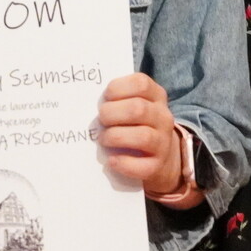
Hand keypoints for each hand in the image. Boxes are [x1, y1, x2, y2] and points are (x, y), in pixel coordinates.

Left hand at [98, 73, 181, 193]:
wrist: (160, 155)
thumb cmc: (136, 124)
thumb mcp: (134, 104)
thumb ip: (118, 99)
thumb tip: (87, 101)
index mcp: (156, 96)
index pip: (140, 84)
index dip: (118, 88)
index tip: (106, 97)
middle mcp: (163, 117)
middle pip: (138, 109)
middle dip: (111, 114)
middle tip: (101, 120)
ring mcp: (163, 142)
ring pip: (142, 136)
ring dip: (115, 137)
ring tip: (104, 139)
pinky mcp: (157, 166)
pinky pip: (141, 166)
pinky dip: (122, 163)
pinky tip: (111, 160)